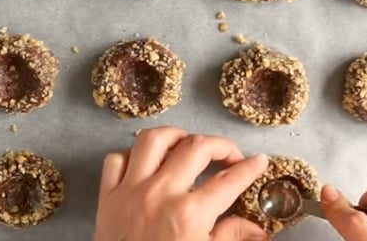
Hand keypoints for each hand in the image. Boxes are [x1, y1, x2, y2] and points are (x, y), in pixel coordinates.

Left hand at [93, 126, 270, 240]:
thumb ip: (232, 238)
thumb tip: (259, 232)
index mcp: (190, 214)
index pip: (229, 180)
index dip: (250, 168)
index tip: (258, 161)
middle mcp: (160, 194)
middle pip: (196, 147)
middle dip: (221, 145)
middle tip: (229, 155)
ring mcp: (130, 192)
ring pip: (153, 140)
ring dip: (175, 136)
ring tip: (188, 143)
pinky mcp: (107, 197)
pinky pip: (116, 160)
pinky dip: (132, 156)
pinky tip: (146, 163)